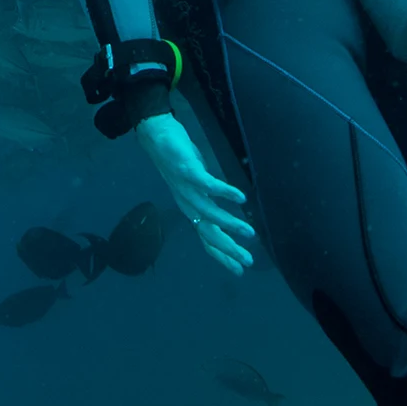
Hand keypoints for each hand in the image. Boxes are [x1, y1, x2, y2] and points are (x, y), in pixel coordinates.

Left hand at [135, 113, 255, 274]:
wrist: (156, 135)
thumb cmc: (180, 159)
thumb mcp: (196, 184)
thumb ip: (208, 198)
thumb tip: (226, 209)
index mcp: (191, 209)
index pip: (206, 238)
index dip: (222, 255)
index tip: (240, 270)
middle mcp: (187, 204)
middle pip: (208, 232)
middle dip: (228, 248)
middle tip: (248, 260)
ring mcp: (186, 188)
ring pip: (208, 212)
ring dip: (229, 224)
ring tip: (250, 232)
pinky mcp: (187, 170)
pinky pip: (207, 184)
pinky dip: (224, 192)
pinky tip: (241, 198)